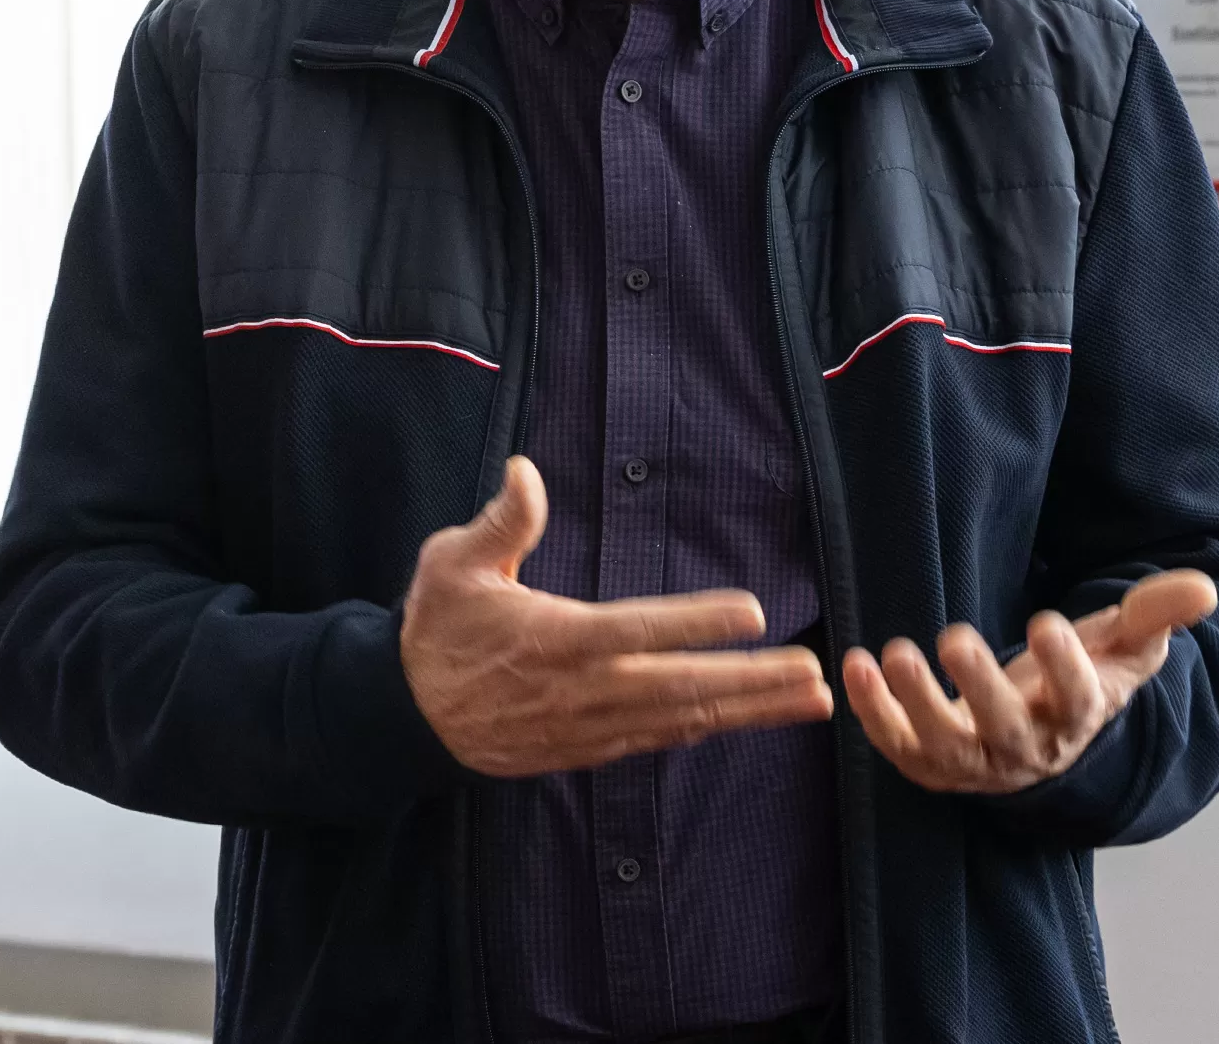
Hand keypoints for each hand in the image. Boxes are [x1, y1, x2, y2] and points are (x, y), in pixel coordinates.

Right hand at [401, 455, 833, 776]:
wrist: (405, 716)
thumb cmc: (436, 629)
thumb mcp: (452, 564)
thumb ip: (500, 522)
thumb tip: (527, 471)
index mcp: (556, 639)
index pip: (639, 628)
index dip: (697, 623)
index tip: (752, 613)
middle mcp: (583, 689)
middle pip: (680, 687)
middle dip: (752, 683)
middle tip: (814, 676)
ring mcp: (589, 726)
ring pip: (681, 719)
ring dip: (747, 711)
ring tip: (807, 701)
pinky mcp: (587, 748)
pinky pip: (658, 739)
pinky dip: (705, 728)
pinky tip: (746, 717)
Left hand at [841, 571, 1217, 794]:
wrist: (1044, 732)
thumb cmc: (1085, 673)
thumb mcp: (1124, 644)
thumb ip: (1157, 613)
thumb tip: (1204, 588)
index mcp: (1079, 718)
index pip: (1078, 700)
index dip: (1065, 666)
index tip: (1048, 624)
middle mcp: (1028, 750)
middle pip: (1006, 730)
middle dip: (980, 686)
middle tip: (954, 637)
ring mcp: (977, 763)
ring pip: (946, 747)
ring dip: (915, 704)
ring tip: (893, 652)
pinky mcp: (932, 764)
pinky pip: (900, 748)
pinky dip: (873, 713)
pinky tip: (853, 664)